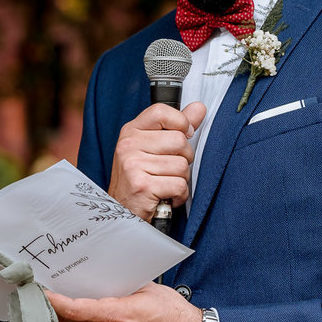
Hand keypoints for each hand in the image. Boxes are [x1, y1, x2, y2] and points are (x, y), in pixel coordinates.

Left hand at [47, 282, 201, 321]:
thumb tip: (104, 280)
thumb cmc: (176, 316)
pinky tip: (86, 315)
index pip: (73, 310)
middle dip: (55, 307)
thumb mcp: (148, 290)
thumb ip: (122, 286)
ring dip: (70, 317)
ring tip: (62, 301)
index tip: (38, 290)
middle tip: (43, 292)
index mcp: (117, 317)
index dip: (51, 301)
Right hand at [107, 101, 206, 220]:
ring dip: (181, 179)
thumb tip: (199, 108)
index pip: (162, 111)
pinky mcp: (141, 186)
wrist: (122, 213)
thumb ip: (177, 127)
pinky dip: (179, 195)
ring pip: (182, 165)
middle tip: (169, 169)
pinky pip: (179, 185)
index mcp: (131, 131)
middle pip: (179, 140)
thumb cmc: (140, 179)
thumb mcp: (153, 148)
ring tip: (165, 184)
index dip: (180, 122)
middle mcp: (128, 145)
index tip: (183, 135)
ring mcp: (132, 165)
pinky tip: (166, 196)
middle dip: (184, 158)